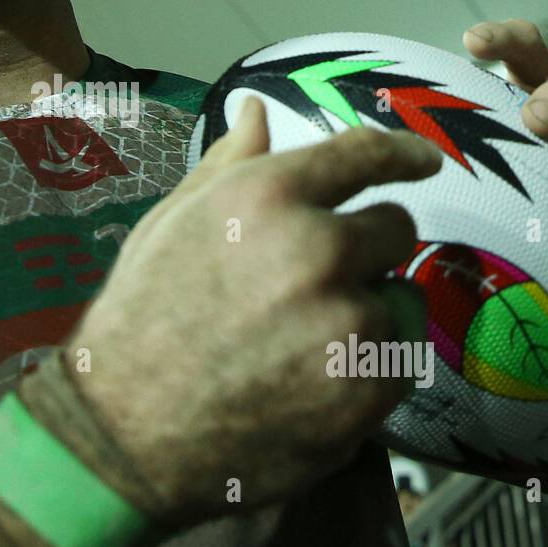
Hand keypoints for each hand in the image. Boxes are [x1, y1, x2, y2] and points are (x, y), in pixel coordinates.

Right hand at [68, 97, 443, 521]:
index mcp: (263, 197)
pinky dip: (372, 366)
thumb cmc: (137, 322)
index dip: (402, 155)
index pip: (363, 155)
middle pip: (396, 227)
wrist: (124, 436)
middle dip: (366, 248)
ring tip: (307, 342)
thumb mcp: (168, 225)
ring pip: (403, 298)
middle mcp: (316, 248)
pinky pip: (403, 359)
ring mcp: (348, 322)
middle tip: (315, 284)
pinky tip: (316, 381)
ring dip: (371, 311)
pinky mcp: (369, 388)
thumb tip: (257, 109)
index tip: (423, 161)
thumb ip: (226, 166)